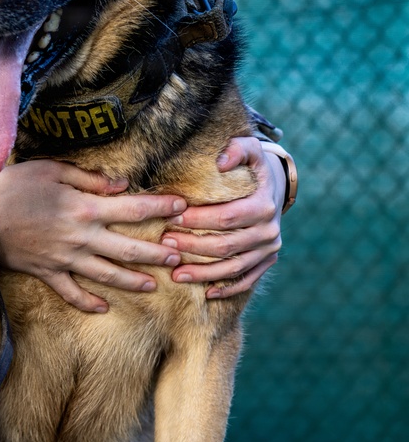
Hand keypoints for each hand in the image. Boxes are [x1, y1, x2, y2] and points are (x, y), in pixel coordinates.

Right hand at [0, 160, 186, 313]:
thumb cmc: (12, 189)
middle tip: (177, 256)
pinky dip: (88, 303)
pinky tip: (103, 308)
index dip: (160, 208)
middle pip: (128, 249)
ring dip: (132, 281)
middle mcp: (82, 238)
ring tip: (152, 286)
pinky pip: (72, 293)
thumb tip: (120, 184)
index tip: (183, 207)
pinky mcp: (48, 274)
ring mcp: (66, 260)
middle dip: (156, 253)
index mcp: (85, 209)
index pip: (133, 210)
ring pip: (107, 275)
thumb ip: (87, 177)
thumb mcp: (50, 170)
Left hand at [162, 136, 284, 298]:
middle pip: (226, 245)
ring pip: (234, 267)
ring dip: (204, 273)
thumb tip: (220, 161)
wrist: (276, 185)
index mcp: (263, 205)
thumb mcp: (249, 149)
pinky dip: (227, 288)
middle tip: (164, 244)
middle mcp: (269, 231)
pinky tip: (206, 293)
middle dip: (193, 246)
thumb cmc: (252, 166)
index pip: (226, 217)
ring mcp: (270, 249)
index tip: (172, 217)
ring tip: (175, 275)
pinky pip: (247, 280)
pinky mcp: (267, 261)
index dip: (198, 219)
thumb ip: (237, 149)